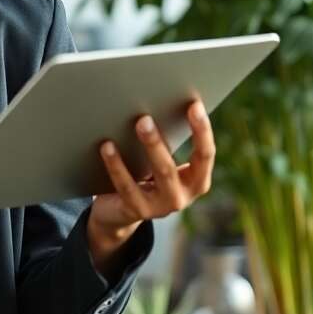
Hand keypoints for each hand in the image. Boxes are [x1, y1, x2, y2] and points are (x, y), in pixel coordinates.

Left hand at [85, 99, 214, 270]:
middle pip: (172, 166)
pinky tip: (107, 146)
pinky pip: (126, 185)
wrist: (120, 213)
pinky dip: (116, 164)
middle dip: (159, 141)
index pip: (205, 155)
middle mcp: (181, 197)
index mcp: (196, 181)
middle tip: (145, 117)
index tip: (195, 105)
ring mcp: (159, 207)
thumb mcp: (161, 162)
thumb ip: (167, 141)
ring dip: (147, 147)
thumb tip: (158, 100)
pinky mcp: (136, 211)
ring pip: (155, 175)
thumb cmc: (145, 176)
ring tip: (137, 123)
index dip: (202, 130)